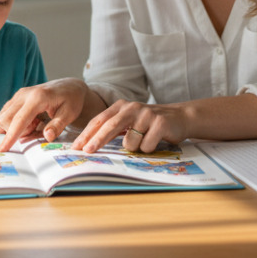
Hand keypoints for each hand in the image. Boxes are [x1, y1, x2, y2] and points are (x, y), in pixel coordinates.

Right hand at [0, 78, 91, 151]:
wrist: (69, 87)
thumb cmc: (71, 100)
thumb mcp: (70, 114)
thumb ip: (58, 125)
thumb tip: (48, 137)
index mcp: (37, 97)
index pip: (19, 120)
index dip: (10, 136)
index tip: (2, 150)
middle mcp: (24, 94)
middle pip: (6, 119)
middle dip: (16, 132)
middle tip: (36, 128)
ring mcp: (18, 95)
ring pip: (4, 117)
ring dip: (16, 127)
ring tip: (35, 123)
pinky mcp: (16, 98)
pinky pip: (6, 114)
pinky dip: (15, 123)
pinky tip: (30, 121)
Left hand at [71, 99, 188, 153]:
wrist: (179, 117)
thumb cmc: (149, 123)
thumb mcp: (129, 121)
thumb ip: (112, 128)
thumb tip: (88, 145)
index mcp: (121, 106)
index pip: (99, 120)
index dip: (87, 134)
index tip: (77, 147)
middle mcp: (132, 107)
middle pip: (110, 126)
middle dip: (97, 140)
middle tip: (87, 152)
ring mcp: (146, 114)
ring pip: (130, 142)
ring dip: (134, 148)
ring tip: (144, 141)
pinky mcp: (160, 123)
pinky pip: (146, 146)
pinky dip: (148, 149)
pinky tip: (155, 141)